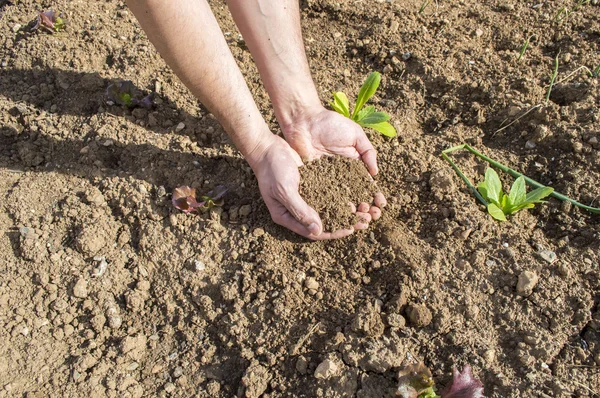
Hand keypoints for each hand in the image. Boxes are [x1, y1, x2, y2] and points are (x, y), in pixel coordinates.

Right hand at [248, 135, 372, 239]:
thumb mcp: (285, 190)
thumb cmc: (272, 169)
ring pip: (327, 209)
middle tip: (363, 221)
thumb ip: (300, 210)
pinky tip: (354, 194)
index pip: (312, 232)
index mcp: (286, 217)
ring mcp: (302, 198)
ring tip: (364, 209)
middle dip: (343, 223)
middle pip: (322, 223)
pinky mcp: (309, 185)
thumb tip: (318, 231)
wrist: (267, 147)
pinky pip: (326, 195)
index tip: (350, 229)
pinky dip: (340, 196)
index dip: (332, 232)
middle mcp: (295, 210)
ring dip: (345, 210)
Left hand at [280, 105, 386, 218]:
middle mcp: (341, 175)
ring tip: (357, 221)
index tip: (381, 205)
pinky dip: (330, 208)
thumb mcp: (355, 134)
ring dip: (350, 212)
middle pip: (355, 197)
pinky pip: (322, 197)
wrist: (304, 121)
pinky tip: (337, 217)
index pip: (367, 184)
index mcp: (354, 165)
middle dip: (365, 208)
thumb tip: (375, 173)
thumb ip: (368, 152)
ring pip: (340, 201)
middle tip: (370, 218)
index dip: (374, 196)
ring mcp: (326, 180)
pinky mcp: (312, 181)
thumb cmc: (330, 123)